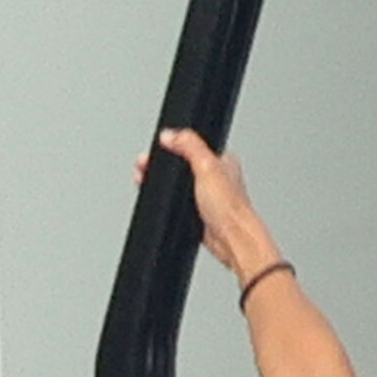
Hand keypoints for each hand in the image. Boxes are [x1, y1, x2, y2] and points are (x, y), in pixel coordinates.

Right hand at [134, 127, 270, 278]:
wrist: (232, 241)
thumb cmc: (230, 208)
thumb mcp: (207, 166)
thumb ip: (189, 145)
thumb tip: (169, 135)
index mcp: (221, 160)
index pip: (192, 144)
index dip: (172, 145)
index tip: (156, 147)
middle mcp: (215, 177)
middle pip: (180, 164)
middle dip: (161, 164)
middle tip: (145, 166)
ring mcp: (206, 195)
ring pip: (177, 184)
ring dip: (162, 183)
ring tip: (145, 179)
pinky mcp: (198, 212)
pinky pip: (177, 202)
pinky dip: (166, 200)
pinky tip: (162, 200)